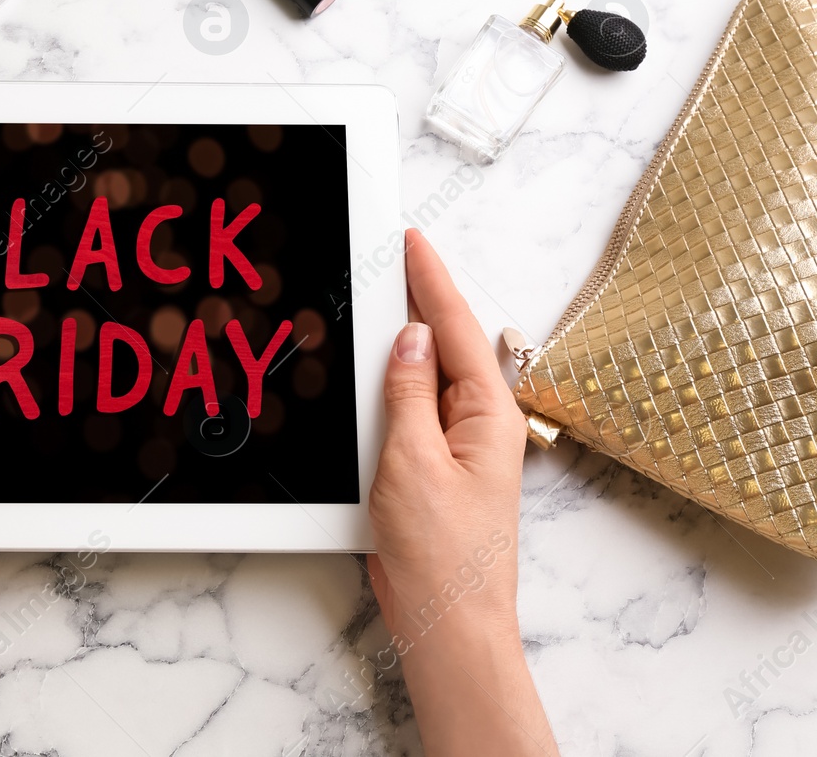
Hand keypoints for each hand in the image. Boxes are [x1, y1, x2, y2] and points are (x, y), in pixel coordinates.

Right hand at [367, 229, 556, 756]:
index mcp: (489, 415)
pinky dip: (392, 385)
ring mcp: (459, 448)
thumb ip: (408, 393)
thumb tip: (408, 339)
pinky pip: (413, 410)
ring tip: (378, 302)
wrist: (447, 621)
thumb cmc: (444, 555)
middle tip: (393, 257)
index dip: (431, 281)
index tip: (414, 241)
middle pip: (446, 346)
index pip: (456, 330)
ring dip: (403, 343)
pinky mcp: (435, 469)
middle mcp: (480, 425)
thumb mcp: (413, 461)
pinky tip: (374, 374)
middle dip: (419, 300)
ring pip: (427, 377)